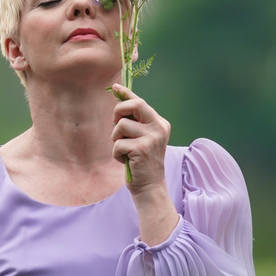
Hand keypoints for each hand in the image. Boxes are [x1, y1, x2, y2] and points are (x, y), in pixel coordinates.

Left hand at [111, 84, 178, 244]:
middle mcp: (159, 128)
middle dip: (118, 112)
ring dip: (116, 139)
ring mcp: (152, 138)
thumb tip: (119, 102)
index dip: (126, 94)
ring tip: (124, 151)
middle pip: (134, 105)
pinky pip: (117, 144)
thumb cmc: (141, 163)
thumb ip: (135, 123)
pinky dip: (116, 153)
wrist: (150, 187)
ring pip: (120, 126)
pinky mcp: (141, 149)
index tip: (115, 87)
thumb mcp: (142, 139)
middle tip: (115, 126)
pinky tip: (125, 161)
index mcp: (160, 123)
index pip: (141, 102)